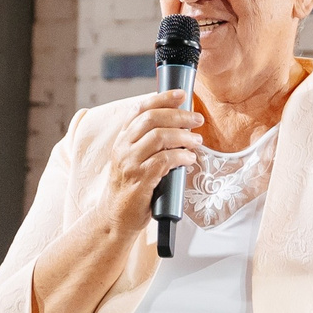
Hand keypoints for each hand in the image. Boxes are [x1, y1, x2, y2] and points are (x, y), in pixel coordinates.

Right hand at [85, 88, 201, 236]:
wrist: (115, 217)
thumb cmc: (131, 188)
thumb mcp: (134, 159)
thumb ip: (149, 143)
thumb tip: (179, 126)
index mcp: (122, 139)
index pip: (140, 109)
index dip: (162, 98)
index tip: (182, 94)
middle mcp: (123, 147)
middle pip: (152, 118)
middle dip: (179, 115)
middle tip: (197, 119)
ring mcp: (130, 163)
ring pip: (159, 137)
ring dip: (183, 136)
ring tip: (197, 141)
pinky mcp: (140, 180)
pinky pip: (164, 160)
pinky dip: (181, 156)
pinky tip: (189, 159)